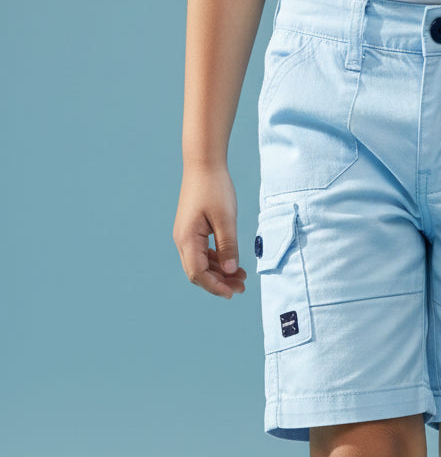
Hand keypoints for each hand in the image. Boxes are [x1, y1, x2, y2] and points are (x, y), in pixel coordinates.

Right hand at [173, 161, 247, 298]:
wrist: (203, 164)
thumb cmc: (214, 188)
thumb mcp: (226, 219)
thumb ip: (228, 246)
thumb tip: (231, 271)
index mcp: (187, 238)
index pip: (198, 273)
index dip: (215, 286)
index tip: (233, 293)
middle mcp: (182, 239)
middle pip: (198, 273)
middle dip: (219, 283)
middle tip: (242, 287)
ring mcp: (186, 235)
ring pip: (201, 264)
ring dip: (220, 273)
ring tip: (242, 277)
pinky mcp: (192, 230)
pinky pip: (202, 253)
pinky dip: (217, 261)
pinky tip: (233, 263)